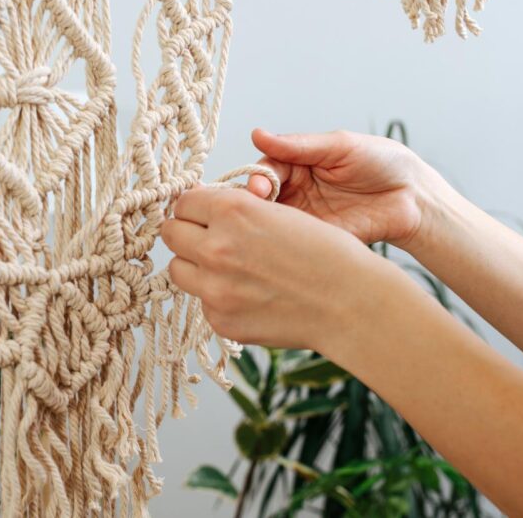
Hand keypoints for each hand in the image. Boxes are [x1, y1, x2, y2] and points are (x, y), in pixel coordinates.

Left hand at [160, 187, 399, 351]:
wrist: (351, 303)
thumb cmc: (326, 253)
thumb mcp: (278, 212)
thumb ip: (235, 211)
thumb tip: (201, 210)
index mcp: (231, 211)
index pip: (183, 202)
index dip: (196, 208)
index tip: (204, 215)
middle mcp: (216, 247)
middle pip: (171, 234)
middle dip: (188, 234)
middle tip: (208, 240)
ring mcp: (215, 288)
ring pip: (177, 270)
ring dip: (195, 266)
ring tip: (228, 269)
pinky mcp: (220, 319)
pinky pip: (202, 302)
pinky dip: (218, 298)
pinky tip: (250, 295)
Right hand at [245, 128, 449, 248]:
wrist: (414, 196)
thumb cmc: (382, 162)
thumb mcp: (339, 146)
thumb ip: (298, 145)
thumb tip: (258, 135)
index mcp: (299, 163)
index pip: (267, 168)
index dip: (258, 176)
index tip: (258, 185)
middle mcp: (297, 190)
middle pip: (264, 197)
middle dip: (256, 201)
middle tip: (260, 204)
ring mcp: (306, 216)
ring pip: (274, 221)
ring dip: (266, 223)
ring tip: (266, 225)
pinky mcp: (320, 239)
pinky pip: (295, 242)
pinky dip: (285, 242)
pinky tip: (282, 242)